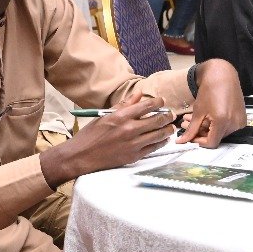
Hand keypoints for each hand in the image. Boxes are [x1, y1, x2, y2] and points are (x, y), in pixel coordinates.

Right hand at [40, 92, 173, 184]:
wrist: (81, 156)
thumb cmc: (91, 135)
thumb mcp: (105, 115)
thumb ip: (123, 105)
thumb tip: (139, 95)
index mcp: (121, 116)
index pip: (147, 106)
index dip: (158, 102)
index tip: (162, 101)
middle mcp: (129, 129)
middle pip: (157, 120)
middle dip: (167, 116)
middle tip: (170, 114)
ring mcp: (133, 144)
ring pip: (159, 135)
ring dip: (168, 129)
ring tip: (170, 127)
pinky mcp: (134, 156)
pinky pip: (154, 148)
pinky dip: (161, 142)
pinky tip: (163, 139)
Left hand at [177, 60, 245, 146]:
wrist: (222, 76)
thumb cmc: (208, 90)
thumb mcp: (198, 111)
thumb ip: (191, 129)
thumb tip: (181, 142)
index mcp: (223, 122)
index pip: (211, 143)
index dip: (199, 142)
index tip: (189, 136)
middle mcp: (234, 124)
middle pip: (216, 137)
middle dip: (200, 132)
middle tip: (187, 123)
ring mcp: (240, 121)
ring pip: (220, 132)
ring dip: (206, 127)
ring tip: (193, 118)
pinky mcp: (242, 118)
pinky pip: (227, 126)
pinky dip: (216, 124)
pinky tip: (206, 116)